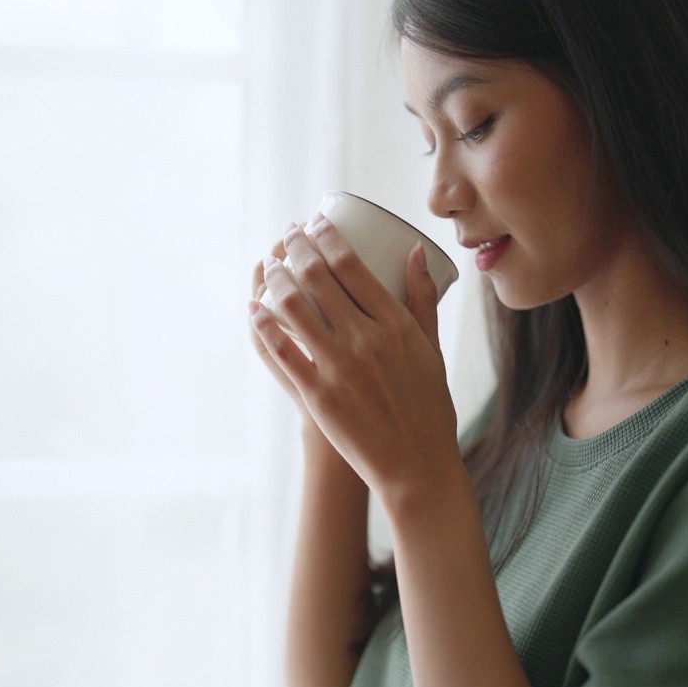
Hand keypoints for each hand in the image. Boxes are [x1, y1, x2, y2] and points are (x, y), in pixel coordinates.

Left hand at [248, 214, 459, 507]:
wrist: (416, 464)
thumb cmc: (428, 405)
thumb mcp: (432, 348)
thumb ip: (423, 299)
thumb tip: (415, 252)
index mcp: (396, 325)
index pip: (351, 265)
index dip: (326, 236)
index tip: (315, 223)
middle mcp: (366, 340)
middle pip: (317, 277)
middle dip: (295, 246)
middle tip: (287, 234)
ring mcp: (339, 367)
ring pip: (293, 308)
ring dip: (274, 278)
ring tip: (269, 265)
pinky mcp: (318, 395)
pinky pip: (281, 352)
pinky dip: (263, 325)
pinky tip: (255, 309)